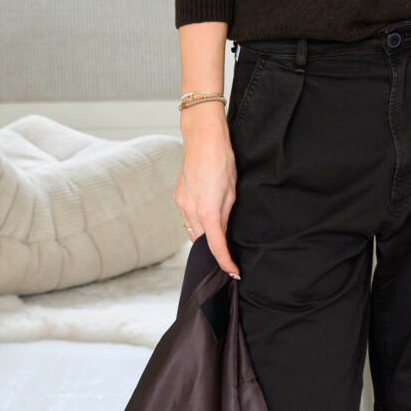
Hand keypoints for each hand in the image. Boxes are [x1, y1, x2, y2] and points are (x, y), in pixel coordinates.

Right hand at [175, 106, 238, 277]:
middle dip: (213, 253)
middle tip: (227, 259)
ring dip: (204, 238)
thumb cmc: (222, 161)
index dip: (224, 262)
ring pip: (192, 232)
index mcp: (208, 212)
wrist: (203, 139)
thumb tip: (223, 234)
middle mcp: (190, 211)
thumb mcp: (232, 192)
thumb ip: (225, 216)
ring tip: (218, 239)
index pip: (215, 247)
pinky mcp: (177, 197)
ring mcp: (181, 204)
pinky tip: (205, 220)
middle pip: (201, 243)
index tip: (232, 272)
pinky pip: (186, 219)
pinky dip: (196, 224)